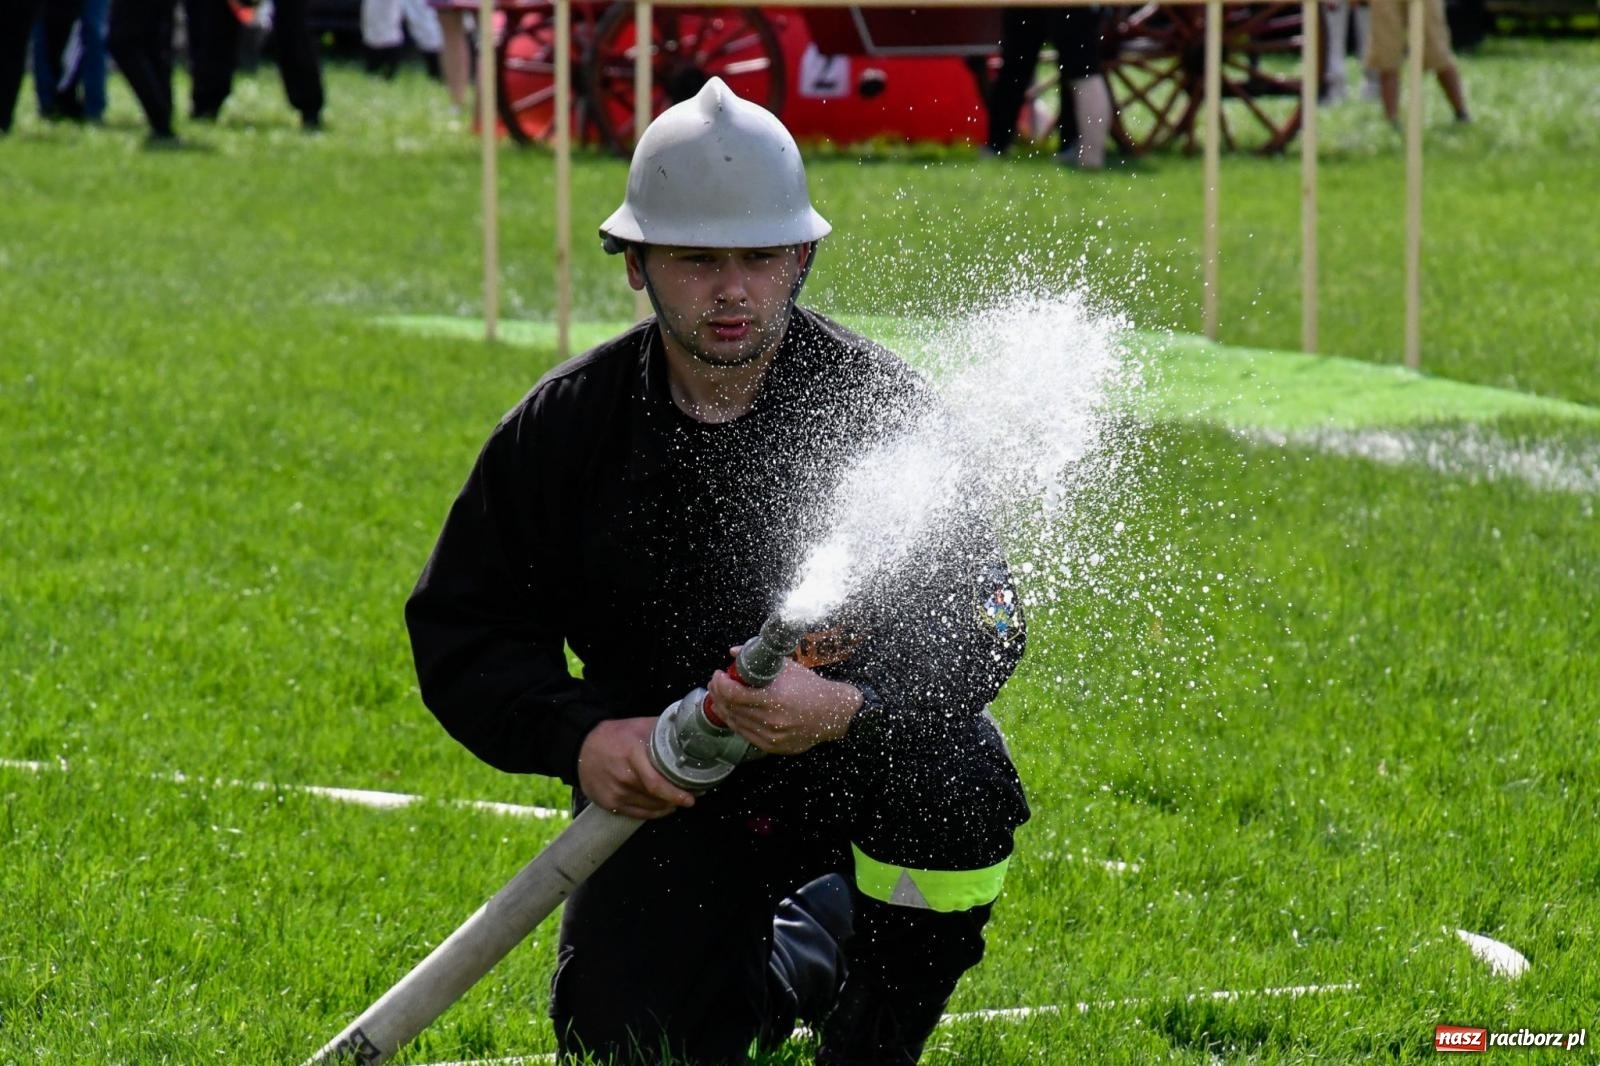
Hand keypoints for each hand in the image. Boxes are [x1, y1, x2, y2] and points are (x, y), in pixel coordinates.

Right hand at [576, 717, 696, 818]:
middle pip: (655, 798)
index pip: (656, 783)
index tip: (692, 797)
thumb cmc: (615, 735)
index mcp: (632, 756)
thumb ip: (663, 729)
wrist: (582, 747)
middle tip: (691, 796)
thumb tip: (688, 731)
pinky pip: (638, 814)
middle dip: (676, 799)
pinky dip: (653, 812)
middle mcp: (623, 778)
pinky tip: (663, 807)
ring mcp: (615, 794)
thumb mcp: (639, 725)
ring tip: (678, 799)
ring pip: (649, 807)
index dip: (676, 794)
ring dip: (666, 806)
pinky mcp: (610, 804)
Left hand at [707, 652, 862, 755]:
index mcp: (775, 699)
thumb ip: (758, 659)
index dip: (720, 684)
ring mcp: (771, 737)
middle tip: (715, 683)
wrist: (834, 713)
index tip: (717, 674)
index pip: (734, 694)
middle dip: (718, 694)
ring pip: (735, 723)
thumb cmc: (812, 688)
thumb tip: (734, 652)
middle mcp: (771, 721)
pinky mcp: (772, 746)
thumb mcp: (787, 667)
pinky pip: (745, 734)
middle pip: (731, 709)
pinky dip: (735, 722)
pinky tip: (731, 713)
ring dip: (723, 709)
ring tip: (719, 697)